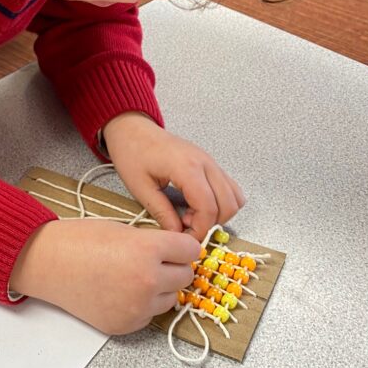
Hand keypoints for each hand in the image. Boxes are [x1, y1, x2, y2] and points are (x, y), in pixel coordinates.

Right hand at [9, 218, 200, 334]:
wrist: (47, 263)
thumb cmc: (79, 241)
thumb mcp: (125, 230)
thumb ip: (155, 243)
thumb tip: (180, 255)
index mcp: (147, 250)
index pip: (191, 251)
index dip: (182, 247)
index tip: (176, 247)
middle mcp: (147, 281)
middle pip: (185, 276)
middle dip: (174, 267)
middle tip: (155, 261)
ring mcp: (137, 307)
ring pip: (170, 299)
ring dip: (160, 289)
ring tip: (133, 277)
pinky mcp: (125, 324)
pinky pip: (149, 315)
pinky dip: (141, 305)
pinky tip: (121, 291)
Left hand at [103, 112, 245, 240]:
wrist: (134, 129)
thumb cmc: (133, 153)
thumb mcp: (140, 187)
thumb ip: (162, 212)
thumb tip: (177, 234)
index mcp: (187, 167)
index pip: (208, 207)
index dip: (200, 229)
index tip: (185, 238)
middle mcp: (205, 163)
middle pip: (228, 204)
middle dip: (210, 223)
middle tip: (186, 225)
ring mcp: (210, 162)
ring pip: (235, 197)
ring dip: (218, 213)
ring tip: (191, 214)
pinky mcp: (210, 164)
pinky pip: (229, 187)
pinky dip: (220, 202)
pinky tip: (196, 204)